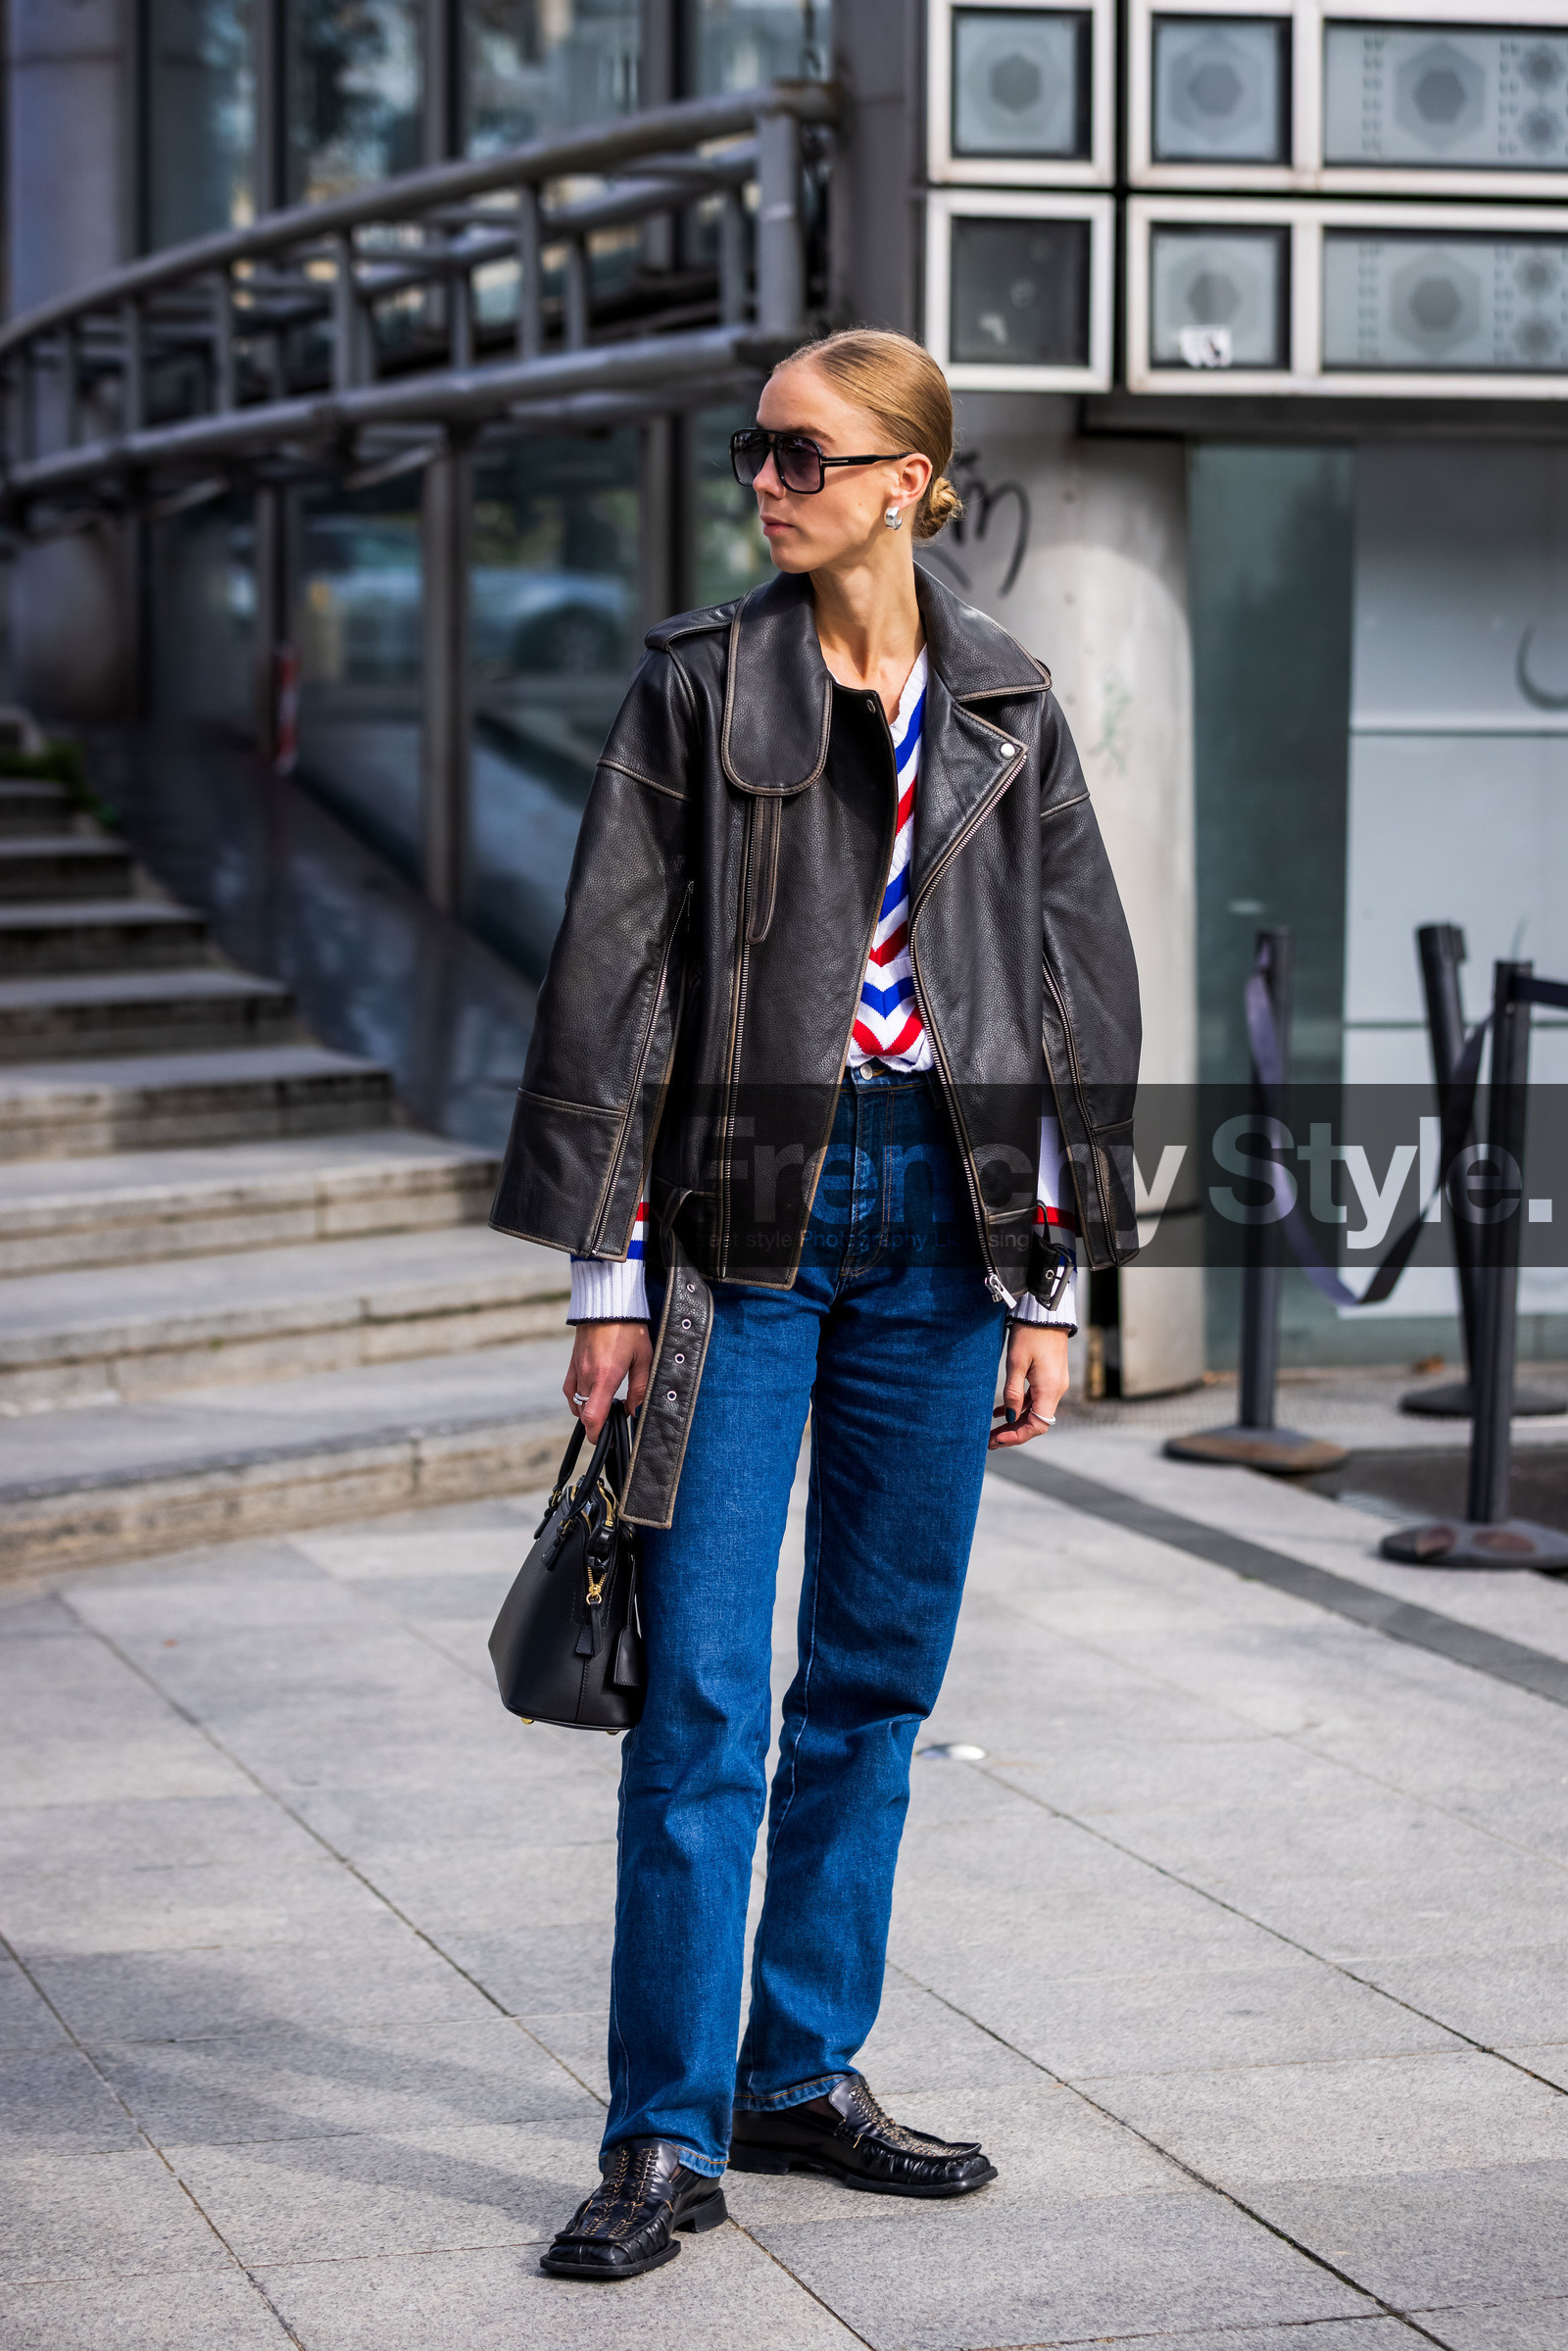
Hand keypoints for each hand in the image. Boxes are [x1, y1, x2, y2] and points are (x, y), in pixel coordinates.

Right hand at [564, 1322, 651, 1439]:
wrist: (608, 1303)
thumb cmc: (630, 1329)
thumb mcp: (644, 1358)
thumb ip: (639, 1388)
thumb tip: (633, 1411)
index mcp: (605, 1377)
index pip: (592, 1417)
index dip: (596, 1435)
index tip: (604, 1441)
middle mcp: (587, 1375)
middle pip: (585, 1413)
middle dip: (597, 1424)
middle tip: (613, 1423)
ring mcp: (577, 1369)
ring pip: (577, 1402)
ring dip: (588, 1411)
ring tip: (604, 1409)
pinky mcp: (573, 1362)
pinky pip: (569, 1389)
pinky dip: (576, 1399)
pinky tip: (588, 1398)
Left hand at [989, 1324, 1068, 1447]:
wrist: (1045, 1312)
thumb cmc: (1030, 1334)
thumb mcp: (1016, 1363)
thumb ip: (1013, 1392)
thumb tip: (1011, 1418)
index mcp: (1050, 1389)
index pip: (1038, 1425)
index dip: (1018, 1436)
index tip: (998, 1440)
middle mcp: (1056, 1390)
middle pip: (1036, 1421)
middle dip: (1013, 1432)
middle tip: (990, 1441)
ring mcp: (1054, 1383)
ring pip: (1034, 1411)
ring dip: (1015, 1421)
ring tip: (993, 1430)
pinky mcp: (1050, 1377)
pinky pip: (1035, 1399)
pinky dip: (1020, 1407)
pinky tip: (1001, 1411)